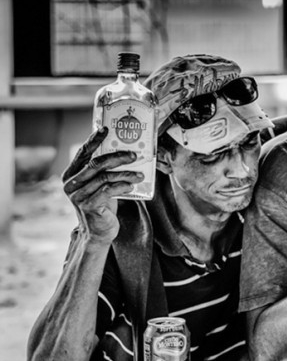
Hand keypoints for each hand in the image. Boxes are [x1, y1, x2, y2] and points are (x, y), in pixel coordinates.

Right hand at [62, 127, 142, 245]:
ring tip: (140, 174)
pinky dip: (122, 185)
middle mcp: (71, 183)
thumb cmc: (102, 204)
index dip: (94, 140)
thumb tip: (125, 150)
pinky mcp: (89, 206)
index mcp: (71, 174)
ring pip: (105, 177)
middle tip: (134, 155)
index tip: (106, 129)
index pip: (83, 153)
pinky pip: (108, 191)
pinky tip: (132, 184)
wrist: (98, 231)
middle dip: (117, 156)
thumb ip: (102, 171)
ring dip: (126, 173)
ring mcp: (78, 195)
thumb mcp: (98, 185)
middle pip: (96, 164)